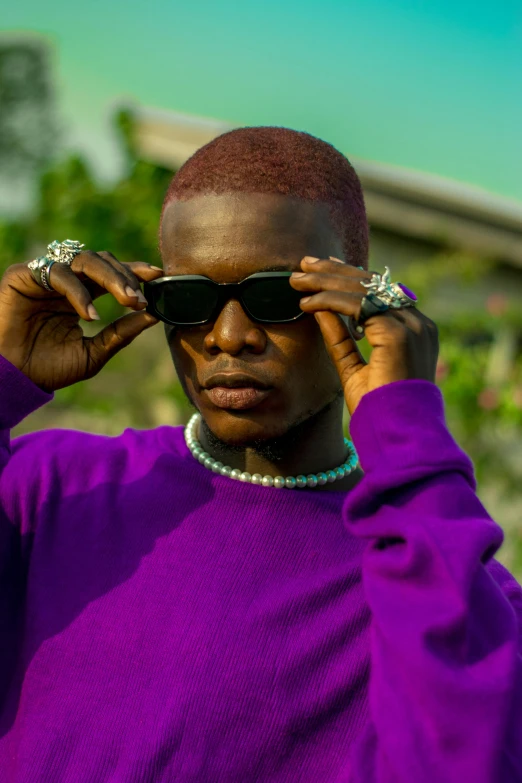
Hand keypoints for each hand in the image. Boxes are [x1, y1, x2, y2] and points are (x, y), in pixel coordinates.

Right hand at [0, 250, 161, 392]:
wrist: (15, 380)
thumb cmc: (50, 368)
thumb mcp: (95, 353)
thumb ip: (121, 334)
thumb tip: (153, 316)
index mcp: (81, 295)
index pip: (112, 274)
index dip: (135, 271)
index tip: (159, 277)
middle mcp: (65, 281)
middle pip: (102, 261)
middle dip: (127, 277)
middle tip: (140, 299)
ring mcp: (44, 276)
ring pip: (84, 260)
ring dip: (111, 278)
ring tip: (127, 302)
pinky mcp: (23, 275)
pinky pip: (57, 272)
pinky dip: (78, 292)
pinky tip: (90, 315)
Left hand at [289, 256, 438, 415]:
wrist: (396, 433)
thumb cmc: (378, 409)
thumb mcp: (353, 367)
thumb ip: (341, 338)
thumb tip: (321, 311)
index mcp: (415, 329)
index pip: (380, 292)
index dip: (349, 278)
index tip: (323, 271)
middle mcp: (418, 323)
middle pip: (371, 284)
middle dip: (333, 272)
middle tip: (303, 265)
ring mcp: (411, 326)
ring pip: (361, 290)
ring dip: (325, 282)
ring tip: (297, 280)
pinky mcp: (397, 333)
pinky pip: (356, 306)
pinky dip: (329, 300)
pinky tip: (306, 303)